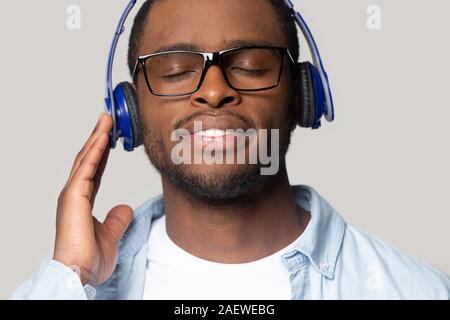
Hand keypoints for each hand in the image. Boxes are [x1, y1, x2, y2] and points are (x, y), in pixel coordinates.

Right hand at [53, 113, 132, 285]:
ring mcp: (72, 193)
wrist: (79, 272)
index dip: (101, 153)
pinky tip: (103, 137)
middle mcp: (75, 193)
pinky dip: (95, 151)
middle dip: (98, 138)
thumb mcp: (111, 235)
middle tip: (107, 120)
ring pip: (86, 158)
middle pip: (88, 159)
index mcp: (82, 200)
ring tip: (106, 120)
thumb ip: (117, 219)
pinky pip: (87, 168)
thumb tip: (124, 207)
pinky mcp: (74, 196)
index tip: (109, 138)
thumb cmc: (89, 259)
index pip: (94, 170)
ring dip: (97, 138)